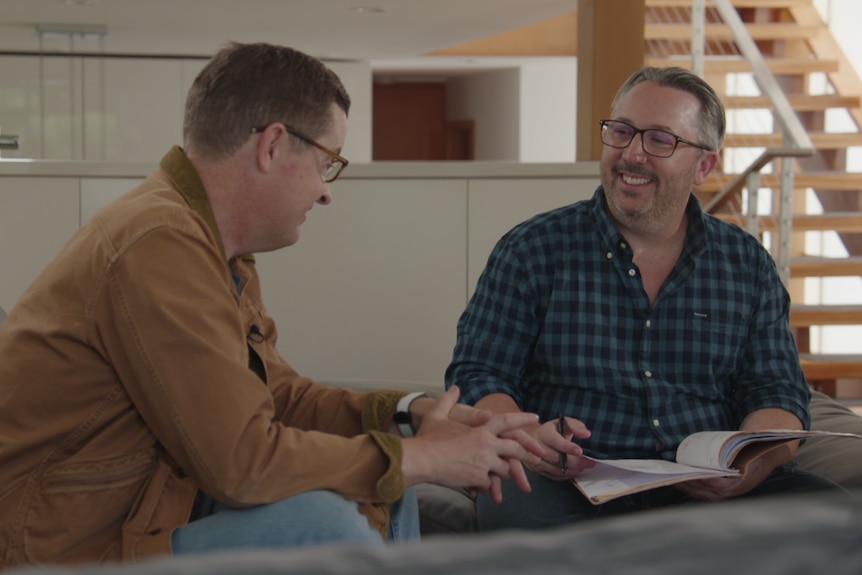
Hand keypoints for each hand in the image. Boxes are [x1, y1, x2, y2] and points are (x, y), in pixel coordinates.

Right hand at [400, 386, 544, 498]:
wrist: (422, 460)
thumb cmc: (428, 438)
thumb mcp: (437, 415)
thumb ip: (448, 401)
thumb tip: (454, 388)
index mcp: (480, 428)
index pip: (507, 421)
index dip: (522, 418)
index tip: (535, 417)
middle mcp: (486, 444)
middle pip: (516, 448)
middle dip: (526, 453)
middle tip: (537, 456)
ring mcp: (484, 462)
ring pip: (506, 469)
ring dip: (504, 471)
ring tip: (498, 474)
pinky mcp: (479, 478)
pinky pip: (490, 483)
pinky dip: (487, 485)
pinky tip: (479, 485)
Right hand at [526, 416, 592, 480]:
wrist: (537, 439)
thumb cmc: (553, 431)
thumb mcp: (565, 423)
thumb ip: (576, 426)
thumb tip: (586, 434)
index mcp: (543, 432)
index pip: (554, 441)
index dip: (567, 447)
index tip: (579, 451)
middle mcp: (536, 447)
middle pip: (556, 458)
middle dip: (574, 462)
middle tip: (587, 462)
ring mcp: (535, 460)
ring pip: (555, 469)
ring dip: (572, 470)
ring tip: (583, 466)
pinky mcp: (538, 470)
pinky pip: (553, 476)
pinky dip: (566, 475)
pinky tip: (574, 471)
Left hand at [674, 455, 771, 500]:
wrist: (766, 457)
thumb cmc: (753, 450)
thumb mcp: (746, 446)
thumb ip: (735, 446)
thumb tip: (725, 441)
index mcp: (739, 480)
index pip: (716, 485)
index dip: (701, 481)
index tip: (688, 474)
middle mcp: (733, 489)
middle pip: (706, 491)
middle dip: (689, 484)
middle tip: (676, 475)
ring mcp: (730, 493)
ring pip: (705, 495)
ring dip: (689, 489)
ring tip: (676, 479)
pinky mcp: (726, 492)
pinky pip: (707, 495)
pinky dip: (695, 491)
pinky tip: (685, 484)